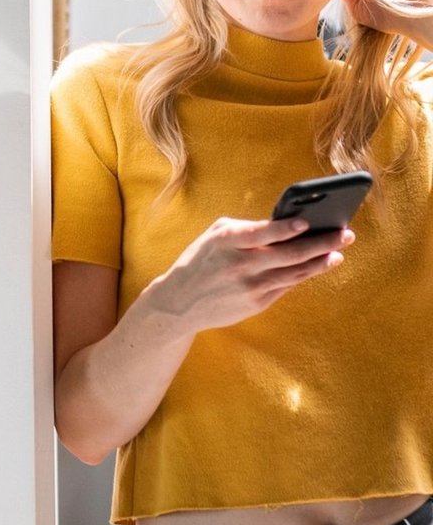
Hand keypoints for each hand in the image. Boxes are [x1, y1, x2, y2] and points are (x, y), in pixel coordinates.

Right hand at [143, 216, 353, 335]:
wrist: (179, 302)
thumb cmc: (200, 261)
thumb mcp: (214, 237)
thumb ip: (246, 229)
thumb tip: (286, 225)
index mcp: (226, 242)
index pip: (261, 233)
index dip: (285, 228)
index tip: (308, 221)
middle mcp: (240, 265)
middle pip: (290, 254)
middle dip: (322, 243)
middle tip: (345, 234)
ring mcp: (250, 286)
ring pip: (295, 273)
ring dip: (321, 261)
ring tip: (338, 252)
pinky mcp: (257, 303)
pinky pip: (287, 286)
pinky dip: (305, 274)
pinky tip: (319, 265)